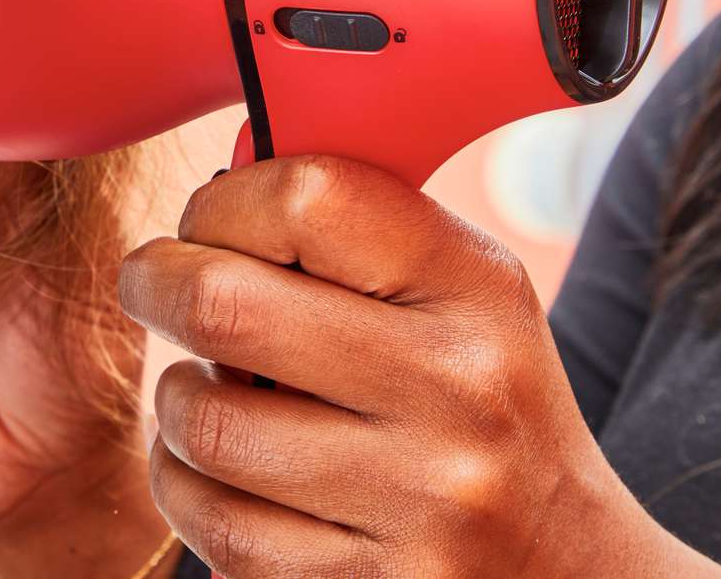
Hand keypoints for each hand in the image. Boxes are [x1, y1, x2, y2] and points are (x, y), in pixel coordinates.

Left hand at [119, 156, 720, 578]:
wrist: (568, 567)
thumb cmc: (483, 400)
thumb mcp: (461, 293)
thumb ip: (355, 233)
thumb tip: (219, 181)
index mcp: (474, 287)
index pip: (306, 198)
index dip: (221, 203)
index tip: (205, 224)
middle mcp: (455, 389)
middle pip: (225, 305)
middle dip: (155, 283)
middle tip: (152, 284)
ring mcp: (417, 500)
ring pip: (205, 425)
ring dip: (173, 398)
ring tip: (199, 387)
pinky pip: (215, 524)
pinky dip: (185, 486)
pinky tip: (212, 467)